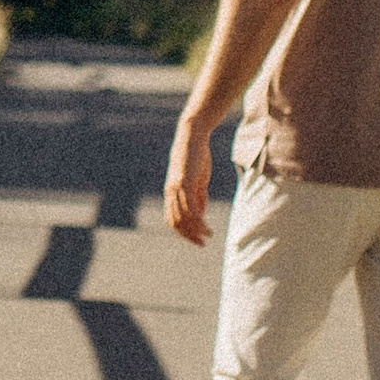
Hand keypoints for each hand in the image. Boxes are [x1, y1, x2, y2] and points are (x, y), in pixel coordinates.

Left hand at [164, 120, 213, 247]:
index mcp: (171, 192)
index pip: (172, 220)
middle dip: (188, 236)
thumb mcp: (198, 180)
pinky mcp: (185, 183)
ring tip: (208, 236)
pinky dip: (198, 221)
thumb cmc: (196, 157)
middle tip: (202, 243)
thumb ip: (198, 197)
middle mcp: (170, 192)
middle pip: (176, 222)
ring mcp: (176, 188)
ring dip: (195, 230)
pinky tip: (207, 226)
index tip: (197, 239)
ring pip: (183, 218)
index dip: (183, 233)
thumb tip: (200, 214)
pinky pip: (190, 208)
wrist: (193, 136)